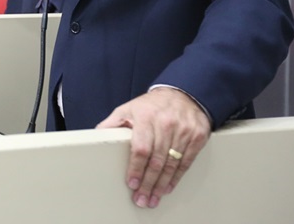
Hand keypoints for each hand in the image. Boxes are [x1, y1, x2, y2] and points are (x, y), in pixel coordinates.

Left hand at [97, 87, 210, 207]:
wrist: (183, 94)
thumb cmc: (151, 106)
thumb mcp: (128, 109)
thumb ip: (112, 124)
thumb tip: (96, 136)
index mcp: (145, 116)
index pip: (141, 148)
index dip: (136, 168)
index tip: (132, 183)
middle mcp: (165, 124)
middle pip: (156, 160)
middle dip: (148, 183)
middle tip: (142, 199)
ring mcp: (183, 131)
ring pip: (171, 164)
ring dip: (161, 185)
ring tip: (153, 198)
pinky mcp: (197, 137)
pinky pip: (186, 162)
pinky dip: (176, 177)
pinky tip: (167, 187)